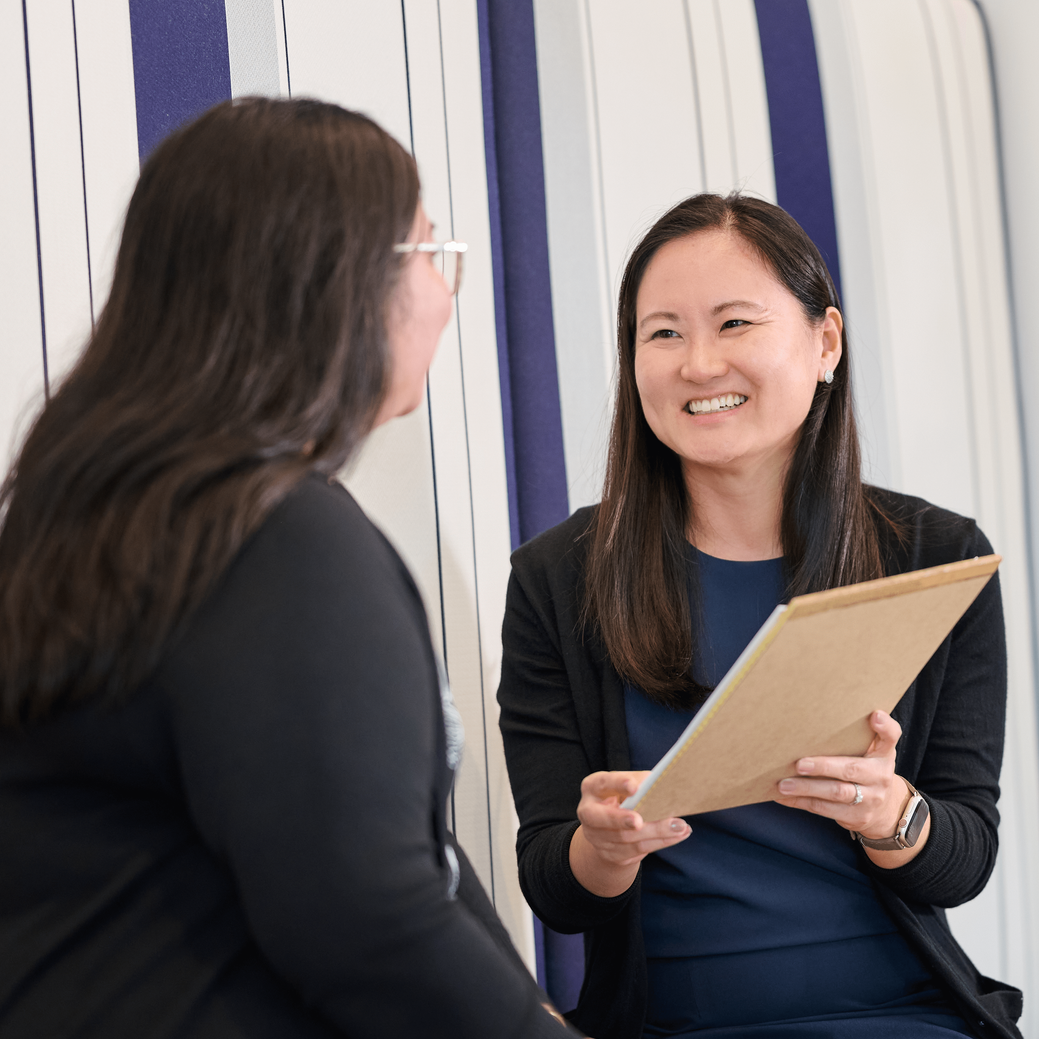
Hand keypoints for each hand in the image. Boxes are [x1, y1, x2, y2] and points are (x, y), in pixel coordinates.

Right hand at [569, 771, 690, 896]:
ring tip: (680, 826)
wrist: (609, 828)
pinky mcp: (610, 854)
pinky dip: (660, 842)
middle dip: (622, 820)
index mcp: (592, 787)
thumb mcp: (625, 785)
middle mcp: (588, 812)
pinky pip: (637, 850)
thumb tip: (659, 784)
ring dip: (656, 832)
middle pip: (603, 818)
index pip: (603, 783)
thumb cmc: (621, 797)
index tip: (634, 787)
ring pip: (627, 838)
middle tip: (640, 822)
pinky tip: (677, 835)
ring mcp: (597, 837)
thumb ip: (639, 782)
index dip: (618, 784)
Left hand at [773, 710, 927, 864]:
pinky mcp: (857, 817)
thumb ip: (855, 736)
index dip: (885, 727)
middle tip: (799, 764)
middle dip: (823, 766)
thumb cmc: (867, 770)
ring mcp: (871, 799)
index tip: (875, 716)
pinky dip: (801, 802)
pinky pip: (825, 809)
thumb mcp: (871, 752)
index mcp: (883, 753)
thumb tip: (811, 718)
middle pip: (851, 769)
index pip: (891, 736)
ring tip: (784, 784)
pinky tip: (783, 797)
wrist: (885, 810)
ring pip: (836, 793)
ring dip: (806, 788)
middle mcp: (880, 775)